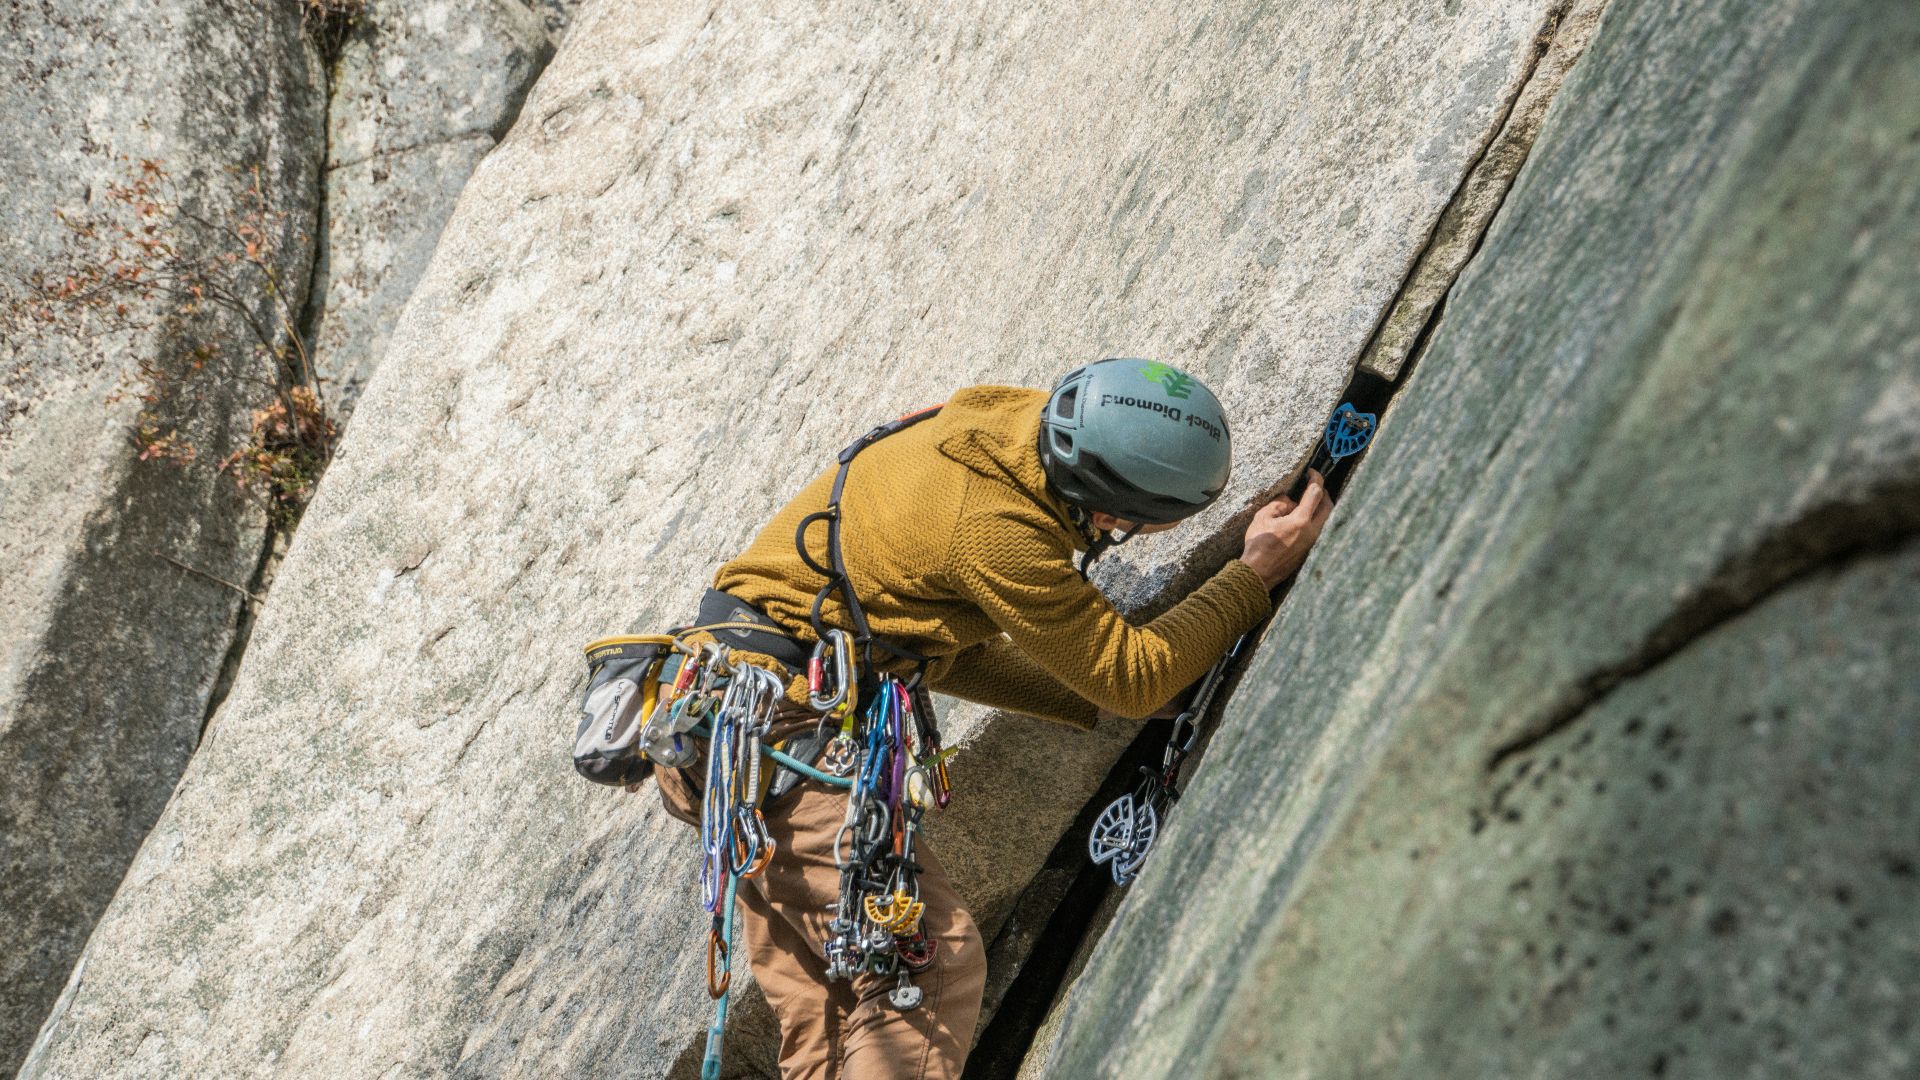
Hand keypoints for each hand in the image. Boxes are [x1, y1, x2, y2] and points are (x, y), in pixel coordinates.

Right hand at [1240, 469, 1331, 588]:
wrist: (1259, 572)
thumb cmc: (1258, 545)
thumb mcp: (1263, 517)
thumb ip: (1279, 504)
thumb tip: (1289, 501)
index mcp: (1301, 521)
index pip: (1316, 493)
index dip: (1316, 478)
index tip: (1312, 472)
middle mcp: (1312, 531)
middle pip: (1328, 506)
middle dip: (1322, 493)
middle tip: (1312, 486)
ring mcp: (1313, 542)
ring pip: (1326, 519)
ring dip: (1320, 507)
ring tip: (1306, 502)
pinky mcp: (1310, 550)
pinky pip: (1319, 530)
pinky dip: (1315, 520)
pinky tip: (1301, 519)